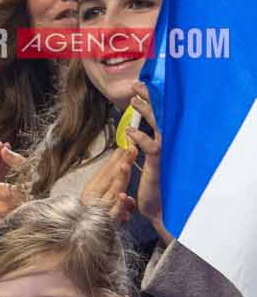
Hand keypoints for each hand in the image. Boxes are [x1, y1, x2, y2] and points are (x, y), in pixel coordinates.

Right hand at [79, 146, 132, 224]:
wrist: (88, 241)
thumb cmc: (96, 217)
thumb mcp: (104, 197)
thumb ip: (111, 182)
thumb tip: (120, 160)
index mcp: (91, 190)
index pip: (105, 171)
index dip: (116, 158)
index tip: (125, 145)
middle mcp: (93, 199)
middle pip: (109, 178)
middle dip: (121, 163)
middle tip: (131, 148)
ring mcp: (100, 210)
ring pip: (112, 192)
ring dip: (119, 179)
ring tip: (125, 166)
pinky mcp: (107, 223)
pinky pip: (113, 213)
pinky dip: (119, 205)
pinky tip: (124, 196)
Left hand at [125, 82, 168, 244]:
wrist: (161, 210)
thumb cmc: (154, 188)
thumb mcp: (145, 166)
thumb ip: (140, 150)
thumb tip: (132, 136)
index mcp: (161, 144)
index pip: (156, 118)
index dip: (150, 102)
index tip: (141, 87)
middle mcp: (166, 147)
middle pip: (159, 117)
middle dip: (149, 100)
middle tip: (139, 85)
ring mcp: (164, 155)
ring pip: (157, 128)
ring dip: (146, 114)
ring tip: (134, 101)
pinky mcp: (159, 166)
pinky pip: (151, 149)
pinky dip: (141, 140)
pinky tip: (130, 133)